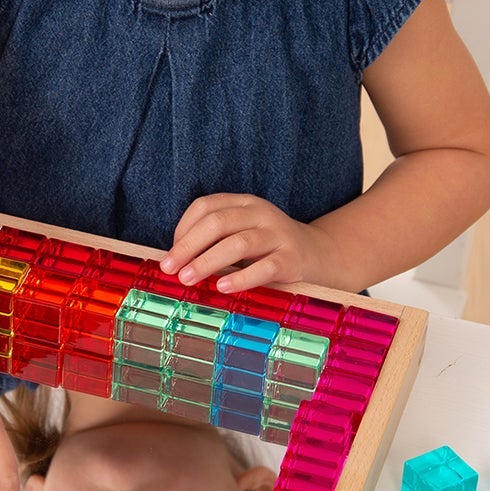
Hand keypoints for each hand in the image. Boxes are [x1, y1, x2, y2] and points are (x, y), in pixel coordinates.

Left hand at [161, 193, 346, 294]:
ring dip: (207, 261)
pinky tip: (222, 287)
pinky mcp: (293, 259)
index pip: (206, 206)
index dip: (183, 229)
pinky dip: (241, 277)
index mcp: (244, 203)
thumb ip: (215, 241)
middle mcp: (261, 213)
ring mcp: (279, 235)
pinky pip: (265, 267)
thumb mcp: (243, 234)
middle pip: (218, 223)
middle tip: (170, 269)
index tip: (170, 254)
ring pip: (239, 243)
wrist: (319, 255)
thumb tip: (175, 262)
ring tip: (188, 278)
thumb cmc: (268, 248)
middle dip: (188, 246)